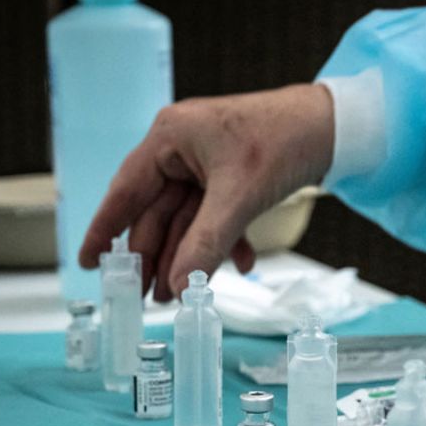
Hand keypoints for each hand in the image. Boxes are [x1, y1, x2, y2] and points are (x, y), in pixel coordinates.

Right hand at [78, 84, 333, 300]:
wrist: (336, 127)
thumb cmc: (284, 141)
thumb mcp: (239, 197)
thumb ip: (206, 242)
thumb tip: (180, 284)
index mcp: (170, 138)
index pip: (126, 191)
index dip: (105, 230)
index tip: (89, 263)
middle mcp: (181, 148)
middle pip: (157, 213)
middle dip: (157, 257)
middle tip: (150, 298)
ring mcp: (206, 164)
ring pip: (187, 220)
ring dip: (190, 256)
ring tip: (185, 295)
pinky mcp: (230, 178)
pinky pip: (216, 217)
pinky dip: (225, 242)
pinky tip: (241, 265)